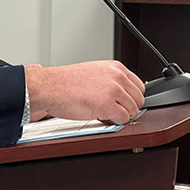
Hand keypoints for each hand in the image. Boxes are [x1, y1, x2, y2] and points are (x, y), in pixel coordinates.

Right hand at [25, 61, 144, 124]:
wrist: (49, 86)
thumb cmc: (65, 82)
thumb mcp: (93, 72)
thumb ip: (111, 79)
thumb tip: (123, 93)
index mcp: (115, 67)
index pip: (139, 86)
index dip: (131, 97)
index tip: (124, 103)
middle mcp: (116, 76)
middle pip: (139, 99)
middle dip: (128, 108)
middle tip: (113, 110)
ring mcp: (113, 90)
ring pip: (132, 110)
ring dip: (121, 115)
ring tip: (105, 112)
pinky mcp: (107, 104)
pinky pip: (123, 119)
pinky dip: (115, 121)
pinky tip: (102, 116)